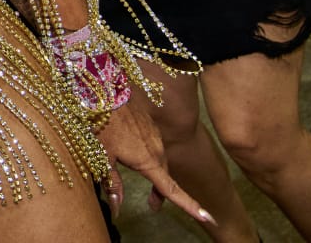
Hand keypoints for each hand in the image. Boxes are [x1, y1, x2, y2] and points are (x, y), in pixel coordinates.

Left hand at [98, 102, 214, 227]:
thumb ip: (113, 185)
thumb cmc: (101, 124)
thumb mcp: (103, 157)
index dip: (190, 206)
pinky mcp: (150, 127)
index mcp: (148, 161)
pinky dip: (149, 158)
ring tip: (145, 185)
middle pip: (165, 176)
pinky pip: (153, 147)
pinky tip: (134, 154)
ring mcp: (155, 137)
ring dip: (155, 174)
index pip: (172, 190)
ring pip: (159, 161)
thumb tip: (118, 210)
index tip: (209, 218)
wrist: (104, 91)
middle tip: (153, 206)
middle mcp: (157, 150)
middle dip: (162, 192)